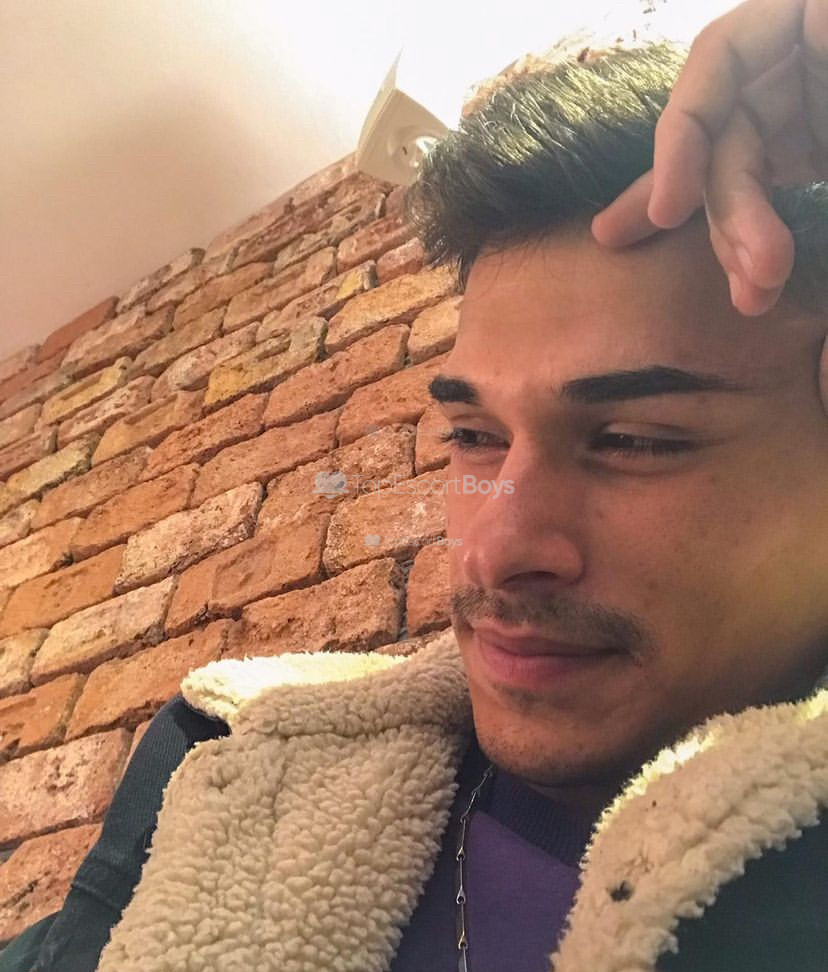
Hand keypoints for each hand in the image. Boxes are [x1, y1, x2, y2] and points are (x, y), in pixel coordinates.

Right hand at [591, 0, 827, 318]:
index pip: (719, 58)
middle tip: (751, 281)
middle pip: (723, 130)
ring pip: (737, 170)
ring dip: (736, 238)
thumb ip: (813, 136)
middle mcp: (791, 56)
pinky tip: (731, 273)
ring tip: (753, 298)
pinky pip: (757, 184)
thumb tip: (756, 217)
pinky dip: (738, 229)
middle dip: (728, 213)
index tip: (671, 209)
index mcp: (811, 17)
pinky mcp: (806, 145)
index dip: (684, 134)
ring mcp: (797, 103)